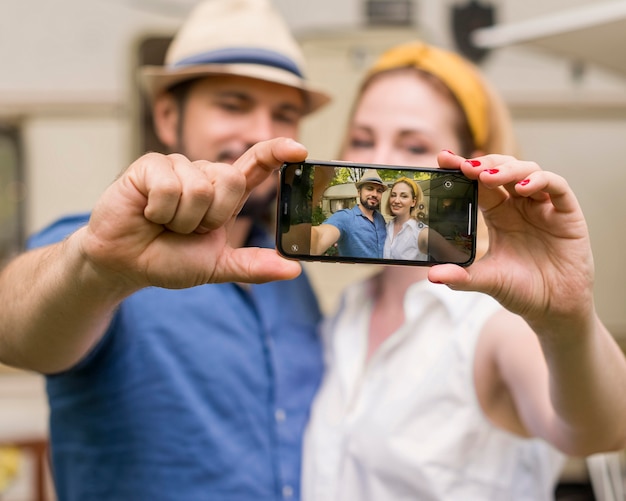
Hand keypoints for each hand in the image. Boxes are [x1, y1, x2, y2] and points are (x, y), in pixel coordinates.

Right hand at [79, 138, 305, 290]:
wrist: (125, 263)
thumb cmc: (169, 260)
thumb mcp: (218, 266)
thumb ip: (254, 266)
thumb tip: (293, 269)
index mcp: (224, 194)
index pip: (256, 164)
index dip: (277, 152)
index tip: (299, 149)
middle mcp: (204, 175)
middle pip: (232, 180)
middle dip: (212, 217)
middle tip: (188, 229)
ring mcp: (178, 167)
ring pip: (201, 187)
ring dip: (183, 218)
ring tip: (165, 222)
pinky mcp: (150, 164)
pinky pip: (170, 184)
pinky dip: (160, 210)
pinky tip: (148, 212)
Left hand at [430, 151, 593, 326]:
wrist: (555, 310)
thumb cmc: (522, 290)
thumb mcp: (487, 281)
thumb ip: (461, 276)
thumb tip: (432, 275)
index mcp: (499, 215)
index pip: (479, 184)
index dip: (463, 169)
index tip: (444, 159)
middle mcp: (520, 206)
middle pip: (502, 169)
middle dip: (484, 163)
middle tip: (464, 166)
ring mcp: (544, 207)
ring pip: (528, 171)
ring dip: (507, 168)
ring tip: (487, 176)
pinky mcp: (567, 214)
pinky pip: (557, 186)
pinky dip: (540, 181)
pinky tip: (522, 189)